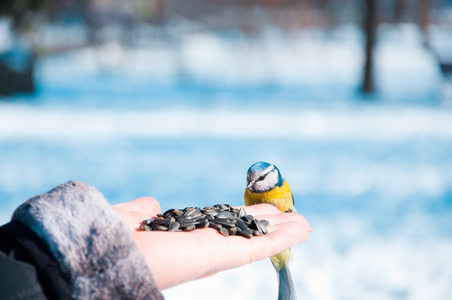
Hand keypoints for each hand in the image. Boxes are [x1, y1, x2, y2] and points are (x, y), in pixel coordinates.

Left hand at [113, 197, 310, 289]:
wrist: (105, 254)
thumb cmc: (111, 238)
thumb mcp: (131, 217)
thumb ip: (143, 211)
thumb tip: (151, 203)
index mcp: (186, 233)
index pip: (224, 222)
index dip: (247, 216)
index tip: (265, 210)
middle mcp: (204, 244)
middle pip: (246, 232)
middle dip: (271, 225)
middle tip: (295, 216)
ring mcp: (213, 251)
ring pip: (257, 241)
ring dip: (282, 233)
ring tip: (305, 225)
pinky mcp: (219, 256)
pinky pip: (256, 248)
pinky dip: (279, 240)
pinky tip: (299, 232)